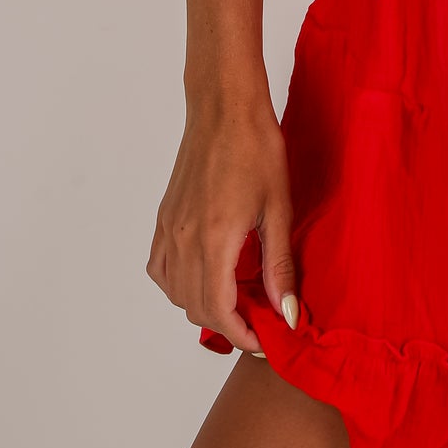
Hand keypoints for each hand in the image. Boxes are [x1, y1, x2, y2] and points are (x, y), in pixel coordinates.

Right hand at [146, 86, 298, 354]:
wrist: (224, 106)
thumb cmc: (257, 147)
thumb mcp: (278, 208)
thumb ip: (279, 266)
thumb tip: (287, 313)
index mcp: (214, 240)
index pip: (219, 312)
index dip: (242, 336)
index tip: (264, 341)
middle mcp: (184, 240)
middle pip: (196, 308)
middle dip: (228, 324)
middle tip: (260, 319)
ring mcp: (169, 228)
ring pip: (175, 292)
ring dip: (203, 306)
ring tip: (238, 297)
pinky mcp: (164, 217)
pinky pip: (160, 268)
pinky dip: (178, 284)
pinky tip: (204, 275)